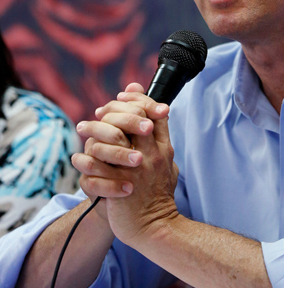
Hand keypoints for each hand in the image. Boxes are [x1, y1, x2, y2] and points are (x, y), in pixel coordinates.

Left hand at [72, 83, 179, 245]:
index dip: (139, 99)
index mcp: (164, 149)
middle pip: (135, 117)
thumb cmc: (158, 194)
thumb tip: (161, 117)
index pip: (155, 112)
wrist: (154, 226)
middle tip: (100, 110)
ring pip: (113, 136)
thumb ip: (162, 142)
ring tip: (82, 128)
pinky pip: (96, 165)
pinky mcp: (119, 185)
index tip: (124, 95)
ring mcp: (136, 169)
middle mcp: (152, 155)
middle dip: (115, 108)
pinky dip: (84, 158)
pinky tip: (78, 157)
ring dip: (94, 128)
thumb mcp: (168, 164)